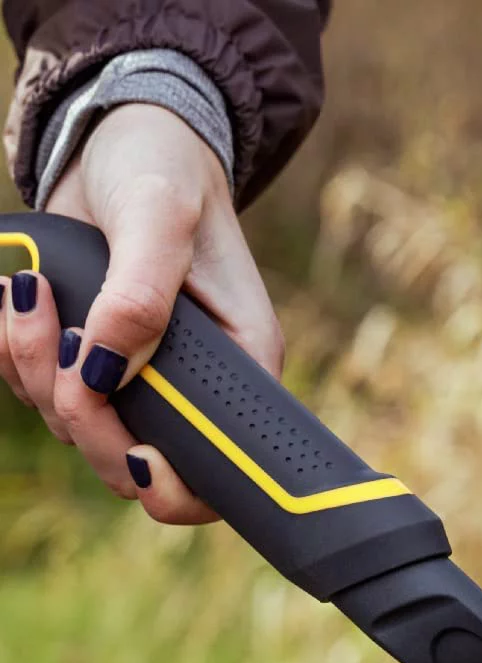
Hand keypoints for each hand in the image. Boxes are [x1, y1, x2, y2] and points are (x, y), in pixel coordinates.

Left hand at [0, 102, 284, 523]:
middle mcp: (191, 387)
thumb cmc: (163, 169)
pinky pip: (36, 392)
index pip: (221, 469)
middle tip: (60, 343)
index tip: (140, 452)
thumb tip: (103, 370)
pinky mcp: (85, 360)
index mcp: (240, 368)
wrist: (118, 137)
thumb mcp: (161, 216)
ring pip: (75, 428)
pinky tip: (16, 295)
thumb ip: (140, 295)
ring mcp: (134, 377)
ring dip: (32, 368)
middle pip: (133, 464)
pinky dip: (10, 353)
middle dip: (85, 419)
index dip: (178, 486)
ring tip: (29, 289)